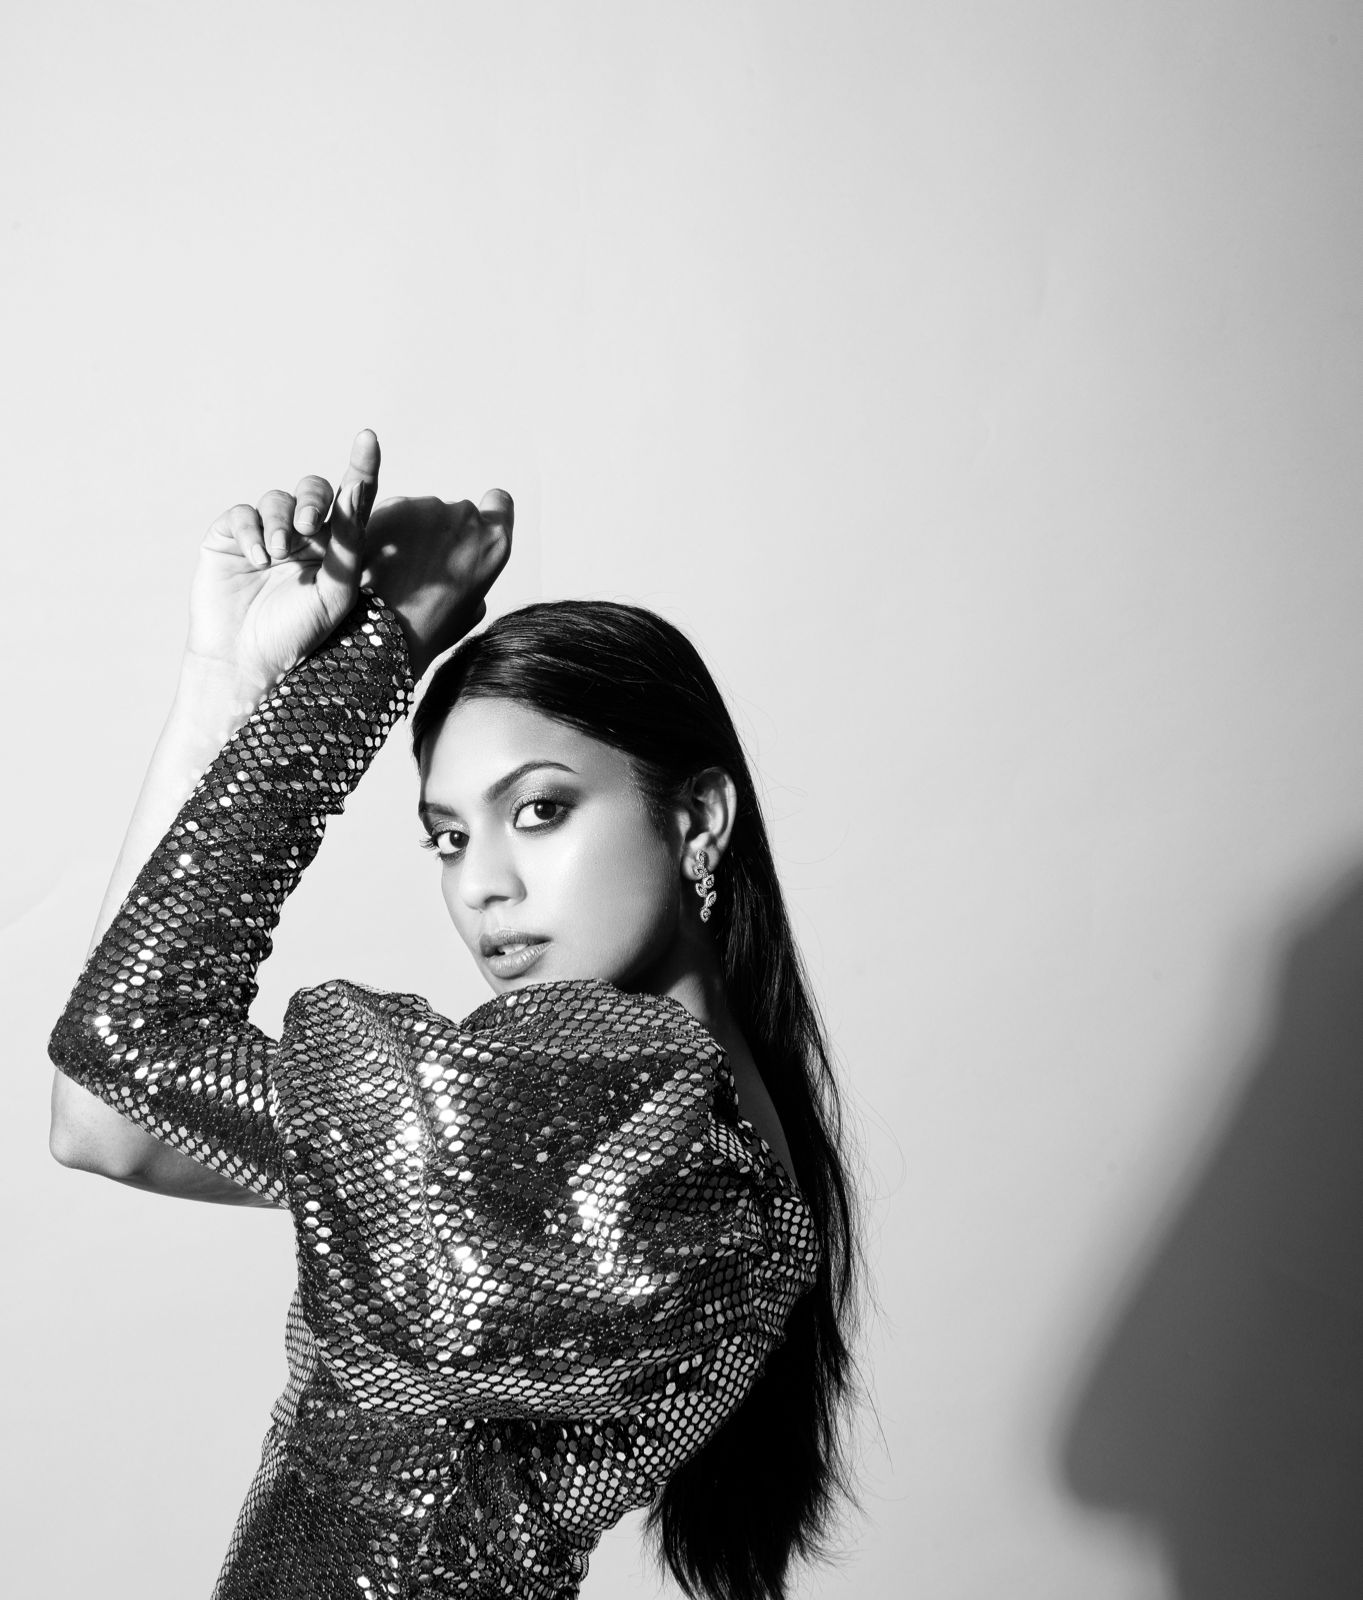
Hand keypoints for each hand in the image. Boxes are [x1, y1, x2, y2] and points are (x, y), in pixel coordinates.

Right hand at [185, 431, 380, 691]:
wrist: (248, 662)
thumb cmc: (300, 632)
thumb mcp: (337, 589)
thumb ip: (349, 541)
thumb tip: (356, 490)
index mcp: (336, 546)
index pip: (353, 498)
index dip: (361, 466)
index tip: (368, 438)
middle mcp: (302, 534)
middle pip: (313, 490)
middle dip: (313, 500)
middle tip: (311, 528)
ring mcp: (264, 533)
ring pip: (276, 500)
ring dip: (280, 521)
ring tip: (278, 554)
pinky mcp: (228, 538)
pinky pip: (241, 515)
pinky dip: (250, 530)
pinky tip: (257, 556)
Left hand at [361, 488, 513, 677]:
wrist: (385, 628)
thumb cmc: (431, 627)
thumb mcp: (473, 608)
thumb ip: (477, 574)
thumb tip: (467, 565)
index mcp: (494, 542)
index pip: (500, 502)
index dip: (488, 512)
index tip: (473, 527)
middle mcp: (466, 516)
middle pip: (459, 512)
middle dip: (444, 531)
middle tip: (426, 564)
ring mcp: (430, 507)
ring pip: (425, 511)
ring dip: (416, 531)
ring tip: (401, 567)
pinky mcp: (395, 505)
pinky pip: (397, 512)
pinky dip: (391, 530)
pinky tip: (384, 559)